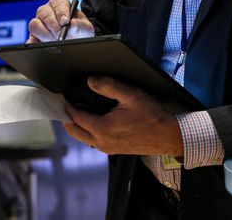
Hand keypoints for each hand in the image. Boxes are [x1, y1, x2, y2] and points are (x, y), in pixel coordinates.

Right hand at [27, 0, 94, 42]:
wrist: (76, 40)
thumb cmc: (79, 30)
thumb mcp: (85, 28)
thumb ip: (81, 26)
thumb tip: (72, 25)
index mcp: (59, 4)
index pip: (57, 3)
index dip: (61, 12)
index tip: (65, 22)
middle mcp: (47, 11)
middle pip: (43, 13)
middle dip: (53, 25)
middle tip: (61, 35)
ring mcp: (39, 23)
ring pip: (34, 25)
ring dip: (45, 35)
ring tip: (55, 41)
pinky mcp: (34, 37)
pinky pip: (30, 40)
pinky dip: (34, 44)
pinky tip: (44, 47)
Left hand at [63, 76, 183, 156]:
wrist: (167, 136)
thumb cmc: (152, 116)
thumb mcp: (130, 95)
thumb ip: (108, 86)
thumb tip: (90, 81)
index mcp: (102, 129)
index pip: (75, 117)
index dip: (67, 106)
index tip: (63, 96)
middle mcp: (101, 142)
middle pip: (74, 131)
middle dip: (66, 118)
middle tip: (64, 104)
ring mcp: (107, 148)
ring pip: (83, 138)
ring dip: (76, 125)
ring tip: (77, 110)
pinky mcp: (113, 150)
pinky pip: (93, 141)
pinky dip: (87, 130)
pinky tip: (92, 120)